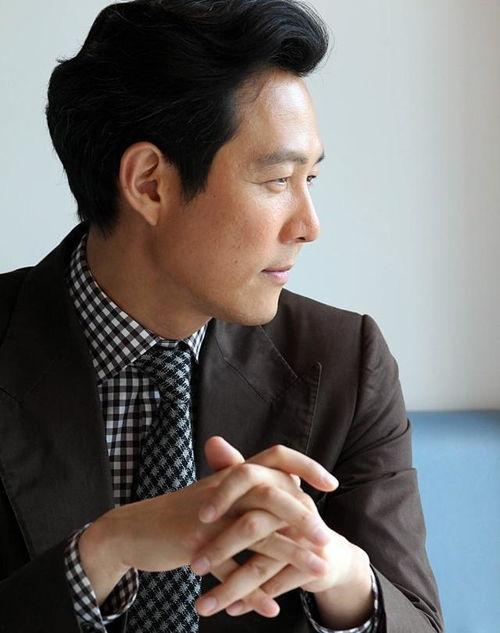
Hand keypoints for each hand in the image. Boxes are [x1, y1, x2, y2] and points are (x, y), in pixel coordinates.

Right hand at [79, 438, 336, 608]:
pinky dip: (251, 590)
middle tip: (328, 538)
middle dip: (303, 517)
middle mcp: (223, 491)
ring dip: (290, 554)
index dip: (304, 466)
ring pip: (255, 532)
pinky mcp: (193, 544)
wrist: (133, 530)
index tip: (331, 483)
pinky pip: (228, 569)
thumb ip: (249, 494)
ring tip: (318, 569)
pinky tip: (270, 608)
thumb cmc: (180, 514)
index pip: (275, 456)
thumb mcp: (215, 497)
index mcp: (232, 477)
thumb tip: (286, 492)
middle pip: (270, 493)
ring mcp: (207, 518)